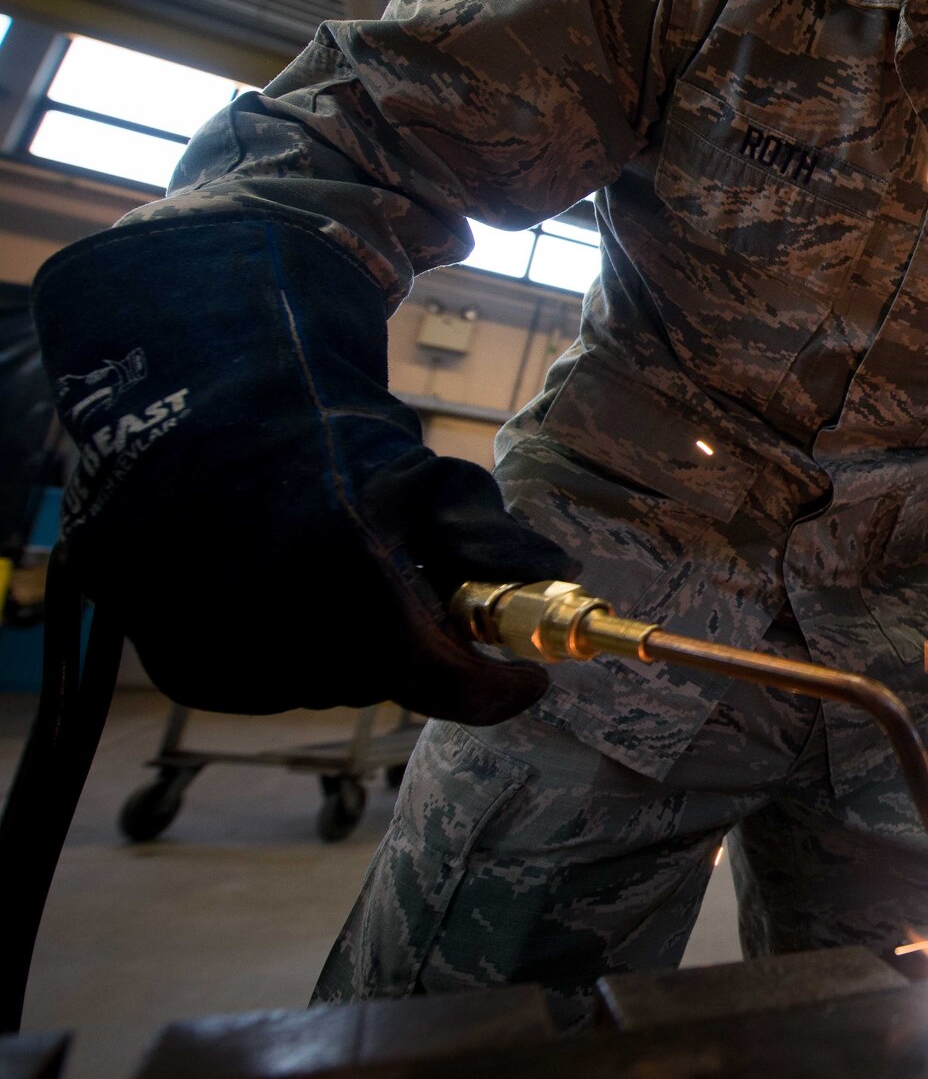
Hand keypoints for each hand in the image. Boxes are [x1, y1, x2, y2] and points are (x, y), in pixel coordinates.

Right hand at [35, 215, 571, 723]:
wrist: (186, 428)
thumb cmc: (321, 445)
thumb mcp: (421, 474)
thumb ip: (488, 533)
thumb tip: (555, 572)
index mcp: (349, 573)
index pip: (445, 682)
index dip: (497, 687)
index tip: (529, 675)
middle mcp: (283, 629)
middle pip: (390, 680)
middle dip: (419, 647)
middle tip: (422, 598)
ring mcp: (229, 655)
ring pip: (331, 686)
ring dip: (355, 647)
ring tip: (342, 576)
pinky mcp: (187, 668)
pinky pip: (272, 684)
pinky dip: (295, 650)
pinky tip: (287, 588)